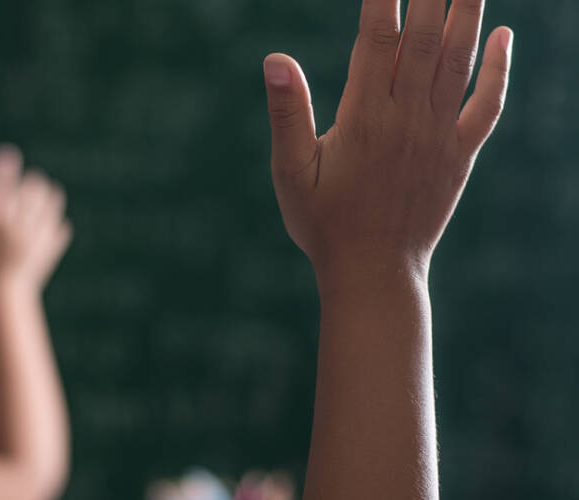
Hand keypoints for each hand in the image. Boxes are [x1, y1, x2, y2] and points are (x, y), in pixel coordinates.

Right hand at [0, 145, 71, 293]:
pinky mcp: (50, 247)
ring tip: (37, 203)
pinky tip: (39, 232)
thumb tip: (5, 163)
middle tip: (26, 187)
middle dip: (31, 183)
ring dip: (46, 196)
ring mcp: (35, 238)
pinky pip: (60, 224)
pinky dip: (52, 224)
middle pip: (32, 186)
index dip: (2, 170)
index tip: (7, 155)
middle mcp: (14, 227)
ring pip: (52, 198)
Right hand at [263, 0, 512, 277]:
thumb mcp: (291, 171)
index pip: (377, 39)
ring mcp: (439, 136)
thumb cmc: (322, 223)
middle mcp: (408, 119)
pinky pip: (486, 105)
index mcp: (364, 117)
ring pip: (458, 61)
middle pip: (425, 39)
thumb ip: (287, 113)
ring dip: (467, 13)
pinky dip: (497, 69)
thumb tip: (275, 59)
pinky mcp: (460, 155)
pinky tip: (503, 36)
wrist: (373, 272)